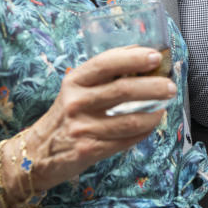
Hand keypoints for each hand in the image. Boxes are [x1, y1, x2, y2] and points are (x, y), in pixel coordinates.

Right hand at [24, 46, 176, 190]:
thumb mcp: (76, 88)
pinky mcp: (89, 149)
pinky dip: (144, 131)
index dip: (133, 58)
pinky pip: (126, 140)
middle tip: (170, 86)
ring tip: (164, 107)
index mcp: (75, 80)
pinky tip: (151, 124)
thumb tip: (140, 55)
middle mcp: (77, 102)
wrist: (37, 153)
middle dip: (153, 87)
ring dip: (154, 113)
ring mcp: (83, 127)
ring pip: (130, 119)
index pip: (106, 63)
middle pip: (123, 90)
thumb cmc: (65, 115)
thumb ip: (103, 73)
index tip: (155, 56)